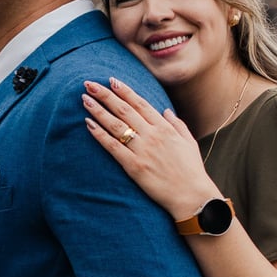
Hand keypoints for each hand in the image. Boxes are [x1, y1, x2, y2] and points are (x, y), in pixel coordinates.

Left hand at [83, 78, 216, 219]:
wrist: (192, 196)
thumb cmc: (192, 170)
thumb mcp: (189, 142)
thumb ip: (177, 124)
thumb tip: (165, 110)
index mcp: (165, 127)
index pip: (140, 103)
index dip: (124, 91)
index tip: (111, 81)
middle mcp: (152, 135)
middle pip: (124, 110)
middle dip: (105, 95)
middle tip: (89, 84)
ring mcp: (142, 150)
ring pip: (115, 125)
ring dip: (98, 110)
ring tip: (85, 99)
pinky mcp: (134, 166)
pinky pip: (113, 147)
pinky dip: (99, 134)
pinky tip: (88, 124)